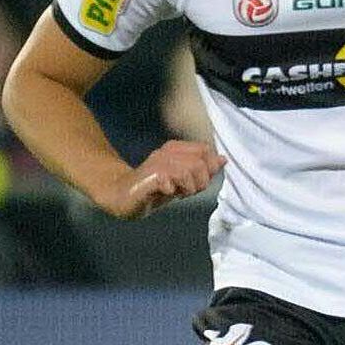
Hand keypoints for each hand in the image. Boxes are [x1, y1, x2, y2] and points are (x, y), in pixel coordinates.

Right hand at [99, 140, 223, 218]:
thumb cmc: (156, 188)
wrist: (121, 195)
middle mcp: (167, 152)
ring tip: (177, 193)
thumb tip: (223, 159)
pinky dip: (172, 190)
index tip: (197, 182)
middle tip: (187, 191)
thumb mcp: (184, 179)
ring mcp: (157, 163)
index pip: (205, 151)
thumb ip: (203, 169)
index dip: (208, 169)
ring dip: (188, 187)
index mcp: (176, 149)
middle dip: (200, 182)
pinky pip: (170, 179)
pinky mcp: (149, 176)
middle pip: (200, 162)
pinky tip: (166, 193)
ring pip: (188, 170)